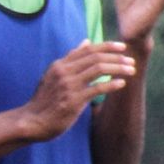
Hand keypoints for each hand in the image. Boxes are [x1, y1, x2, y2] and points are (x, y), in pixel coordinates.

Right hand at [19, 40, 135, 140]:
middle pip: (96, 57)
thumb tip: (86, 41)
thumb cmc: (45, 100)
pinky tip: (122, 84)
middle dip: (116, 57)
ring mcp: (69, 85)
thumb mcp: (54, 75)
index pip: (88, 49)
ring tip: (131, 70)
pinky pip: (97, 88)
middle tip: (131, 60)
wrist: (33, 121)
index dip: (107, 46)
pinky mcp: (74, 100)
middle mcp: (64, 72)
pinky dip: (111, 84)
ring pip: (99, 69)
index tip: (122, 47)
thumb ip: (71, 59)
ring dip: (118, 68)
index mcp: (60, 64)